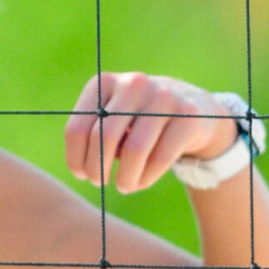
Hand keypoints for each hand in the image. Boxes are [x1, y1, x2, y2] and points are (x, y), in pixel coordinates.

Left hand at [65, 72, 239, 194]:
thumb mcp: (112, 117)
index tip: (80, 174)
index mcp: (105, 82)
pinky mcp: (187, 117)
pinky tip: (141, 182)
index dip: (75, 158)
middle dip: (97, 169)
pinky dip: (146, 178)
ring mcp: (163, 97)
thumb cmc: (139, 120)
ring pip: (133, 151)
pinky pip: (159, 158)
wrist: (193, 108)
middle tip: (98, 182)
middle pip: (103, 139)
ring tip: (123, 186)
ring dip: (124, 178)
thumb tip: (81, 168)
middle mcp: (133, 84)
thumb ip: (93, 135)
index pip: (78, 128)